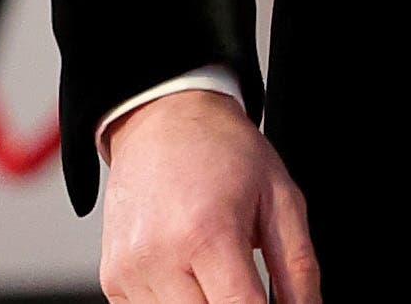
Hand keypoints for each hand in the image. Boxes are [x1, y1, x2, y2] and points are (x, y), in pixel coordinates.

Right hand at [101, 88, 320, 303]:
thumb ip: (297, 264)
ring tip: (222, 272)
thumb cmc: (224, 153)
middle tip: (252, 285)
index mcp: (207, 233)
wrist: (164, 125)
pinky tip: (194, 275)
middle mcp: (159, 257)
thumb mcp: (281, 197)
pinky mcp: (113, 281)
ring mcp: (129, 273)